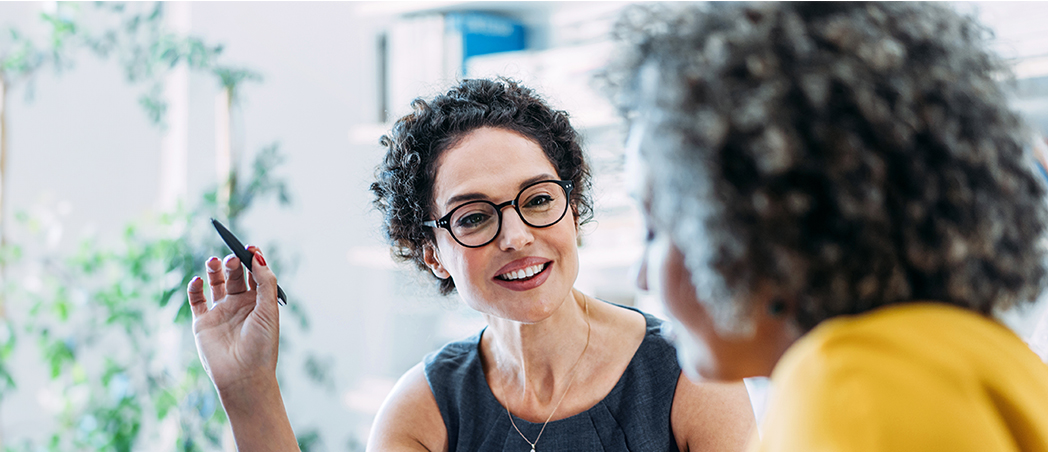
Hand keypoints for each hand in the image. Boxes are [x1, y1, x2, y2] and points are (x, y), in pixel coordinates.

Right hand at [187, 247, 280, 395]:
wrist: (244, 376)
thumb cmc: (262, 345)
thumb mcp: (268, 310)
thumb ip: (264, 282)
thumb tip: (257, 256)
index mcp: (259, 302)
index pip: (255, 274)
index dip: (253, 259)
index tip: (250, 247)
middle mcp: (240, 304)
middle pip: (235, 275)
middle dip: (233, 263)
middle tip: (232, 258)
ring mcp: (221, 312)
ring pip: (215, 283)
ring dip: (214, 269)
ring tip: (214, 261)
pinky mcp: (203, 322)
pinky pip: (196, 299)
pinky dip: (195, 287)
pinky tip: (198, 280)